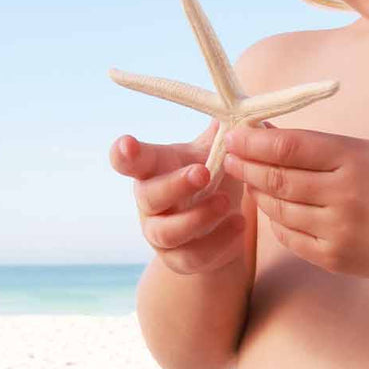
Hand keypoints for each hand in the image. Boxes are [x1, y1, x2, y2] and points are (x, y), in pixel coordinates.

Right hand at [109, 116, 254, 275]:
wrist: (222, 227)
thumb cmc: (213, 178)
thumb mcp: (216, 151)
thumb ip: (225, 129)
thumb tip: (244, 108)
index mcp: (154, 168)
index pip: (127, 160)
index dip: (124, 153)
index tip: (128, 144)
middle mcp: (150, 202)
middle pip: (148, 196)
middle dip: (175, 185)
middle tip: (203, 172)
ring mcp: (160, 234)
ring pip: (168, 232)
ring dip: (199, 217)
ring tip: (228, 203)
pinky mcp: (179, 260)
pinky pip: (194, 257)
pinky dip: (220, 243)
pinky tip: (240, 225)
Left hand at [223, 123, 368, 279]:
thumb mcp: (360, 152)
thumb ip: (313, 144)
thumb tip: (262, 130)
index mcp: (353, 160)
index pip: (290, 147)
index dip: (254, 142)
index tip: (234, 135)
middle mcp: (346, 196)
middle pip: (278, 180)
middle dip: (246, 167)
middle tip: (228, 158)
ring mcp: (339, 231)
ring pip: (278, 210)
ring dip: (258, 194)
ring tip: (251, 181)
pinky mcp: (333, 258)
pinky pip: (288, 237)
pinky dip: (276, 220)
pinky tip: (275, 208)